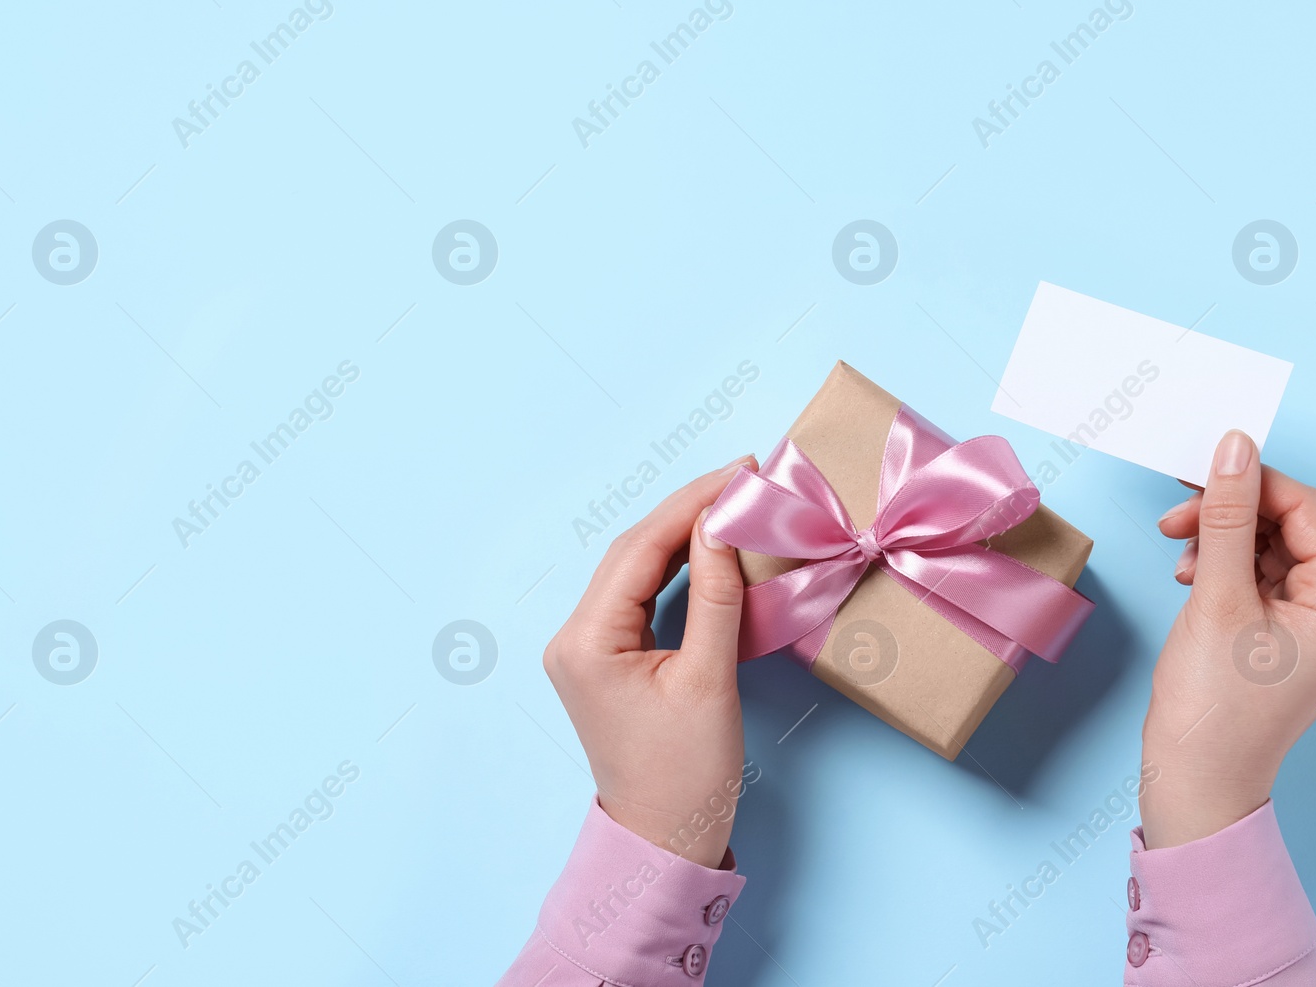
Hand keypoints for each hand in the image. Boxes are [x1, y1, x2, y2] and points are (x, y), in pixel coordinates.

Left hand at [543, 457, 755, 868]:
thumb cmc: (687, 774)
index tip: (739, 472)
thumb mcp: (710, 680)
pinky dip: (674, 568)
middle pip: (632, 552)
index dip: (691, 504)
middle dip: (686, 511)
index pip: (641, 549)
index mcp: (586, 641)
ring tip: (731, 502)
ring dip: (681, 535)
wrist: (665, 842)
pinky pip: (638, 595)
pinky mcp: (605, 660)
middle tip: (742, 479)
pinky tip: (707, 547)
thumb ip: (715, 596)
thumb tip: (721, 526)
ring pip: (634, 569)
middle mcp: (573, 638)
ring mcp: (585, 649)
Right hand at [1140, 430, 1315, 848]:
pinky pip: (1258, 578)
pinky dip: (1221, 568)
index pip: (1307, 510)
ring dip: (1220, 540)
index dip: (1252, 482)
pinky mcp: (1282, 637)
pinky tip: (1191, 578)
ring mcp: (1314, 628)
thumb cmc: (1214, 708)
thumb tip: (1234, 448)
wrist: (1195, 783)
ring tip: (1180, 557)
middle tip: (1175, 515)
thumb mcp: (1216, 598)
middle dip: (1230, 513)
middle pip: (1290, 526)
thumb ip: (1224, 517)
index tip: (1198, 469)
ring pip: (1269, 549)